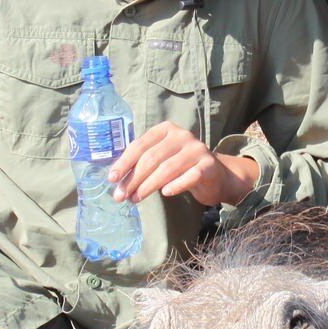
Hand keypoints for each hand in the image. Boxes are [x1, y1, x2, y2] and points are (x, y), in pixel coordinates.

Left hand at [108, 123, 258, 206]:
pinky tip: (165, 193)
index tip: (112, 179)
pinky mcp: (209, 166)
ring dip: (148, 186)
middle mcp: (182, 136)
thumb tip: (116, 180)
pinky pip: (190, 176)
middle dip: (134, 178)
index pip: (140, 145)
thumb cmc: (181, 167)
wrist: (215, 175)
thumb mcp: (161, 158)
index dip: (124, 163)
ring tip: (136, 199)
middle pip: (152, 158)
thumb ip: (141, 163)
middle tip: (121, 196)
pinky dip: (176, 185)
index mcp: (166, 129)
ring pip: (167, 168)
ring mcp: (197, 149)